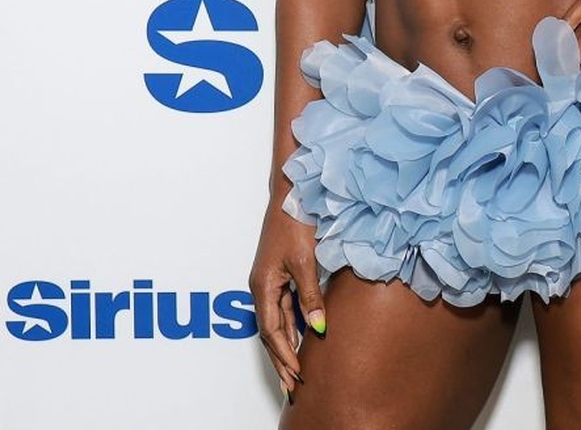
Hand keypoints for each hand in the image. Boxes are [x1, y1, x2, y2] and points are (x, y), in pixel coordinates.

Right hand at [249, 199, 325, 396]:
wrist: (292, 194)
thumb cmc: (295, 223)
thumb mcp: (305, 262)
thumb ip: (311, 297)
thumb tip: (317, 329)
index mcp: (263, 286)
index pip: (271, 331)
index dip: (283, 354)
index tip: (296, 374)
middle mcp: (262, 287)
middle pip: (270, 332)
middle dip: (281, 359)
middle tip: (292, 386)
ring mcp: (270, 281)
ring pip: (277, 322)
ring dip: (286, 346)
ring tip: (296, 371)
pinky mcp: (279, 275)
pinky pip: (283, 308)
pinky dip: (292, 327)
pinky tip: (302, 338)